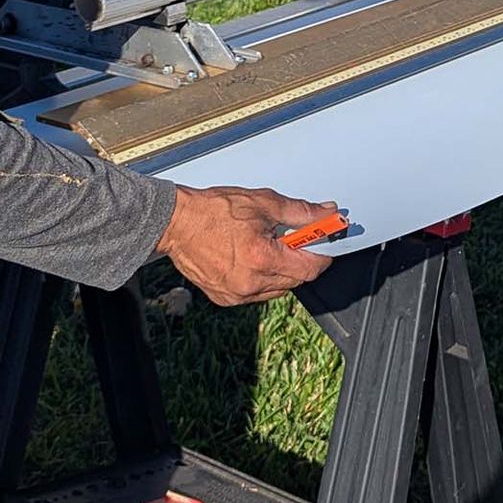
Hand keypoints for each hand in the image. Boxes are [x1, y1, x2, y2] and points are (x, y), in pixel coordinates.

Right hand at [159, 185, 341, 306]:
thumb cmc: (214, 210)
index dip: (323, 254)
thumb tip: (326, 213)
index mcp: (262, 259)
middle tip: (295, 239)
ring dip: (282, 270)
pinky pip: (257, 293)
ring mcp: (237, 295)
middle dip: (302, 259)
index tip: (325, 242)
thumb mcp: (263, 203)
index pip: (310, 267)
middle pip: (296, 280)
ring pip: (278, 288)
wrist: (175, 224)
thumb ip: (300, 212)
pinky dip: (262, 279)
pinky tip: (251, 258)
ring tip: (267, 246)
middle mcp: (251, 283)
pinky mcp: (226, 299)